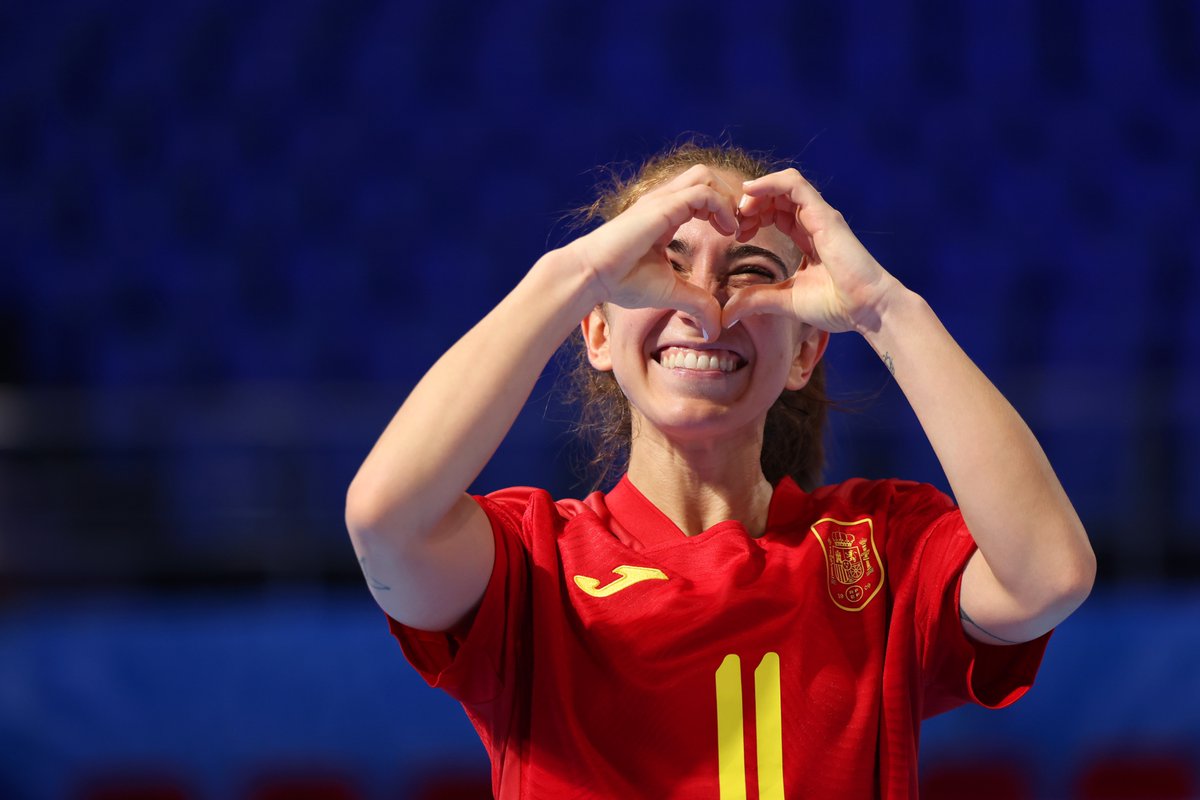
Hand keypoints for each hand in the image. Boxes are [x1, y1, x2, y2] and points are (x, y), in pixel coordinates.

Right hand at [566, 165, 741, 339]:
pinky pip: (701, 193)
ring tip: (734, 228)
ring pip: (705, 177)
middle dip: (730, 197)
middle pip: (706, 177)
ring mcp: (660, 200)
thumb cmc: (621, 281)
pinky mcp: (660, 207)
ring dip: (727, 199)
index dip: (724, 209)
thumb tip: (713, 329)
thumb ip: (695, 304)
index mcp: (664, 215)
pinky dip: (721, 207)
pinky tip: (726, 231)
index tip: (735, 236)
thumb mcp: (669, 292)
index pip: (701, 194)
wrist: (591, 276)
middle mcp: (663, 202)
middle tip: (739, 227)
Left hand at [722, 169, 900, 334]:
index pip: (776, 212)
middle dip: (751, 205)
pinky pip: (794, 185)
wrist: (867, 309)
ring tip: (742, 210)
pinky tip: (750, 193)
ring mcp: (820, 215)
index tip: (737, 235)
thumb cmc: (835, 305)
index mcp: (808, 237)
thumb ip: (756, 300)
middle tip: (735, 224)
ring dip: (757, 193)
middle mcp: (814, 221)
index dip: (753, 217)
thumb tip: (726, 315)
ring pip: (784, 185)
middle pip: (777, 196)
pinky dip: (769, 183)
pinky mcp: (824, 215)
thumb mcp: (784, 301)